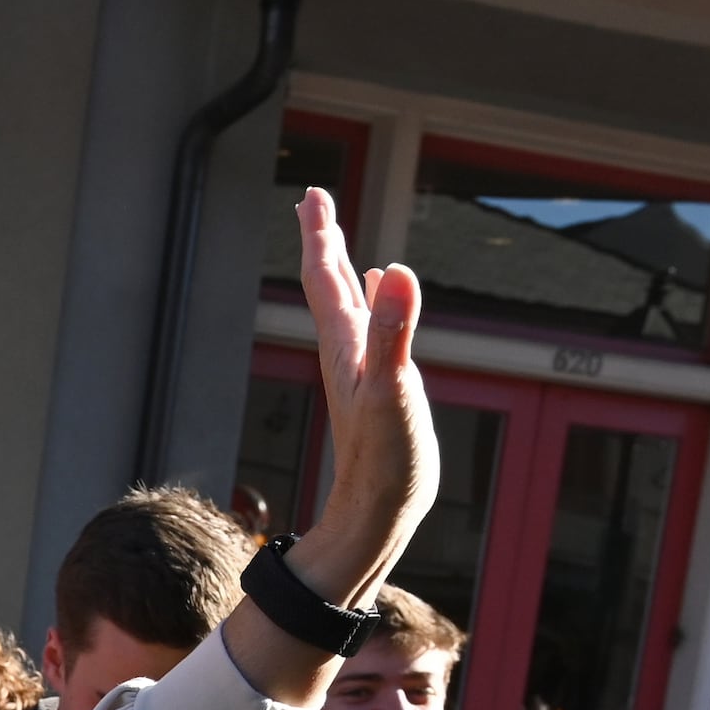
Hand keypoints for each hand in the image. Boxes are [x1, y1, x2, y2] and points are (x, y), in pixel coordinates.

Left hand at [283, 189, 435, 608]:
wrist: (378, 515)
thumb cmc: (384, 462)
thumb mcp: (394, 392)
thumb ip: (393, 332)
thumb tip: (396, 272)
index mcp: (346, 347)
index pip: (327, 280)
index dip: (321, 235)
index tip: (313, 194)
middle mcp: (349, 354)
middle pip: (330, 286)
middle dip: (324, 241)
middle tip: (315, 199)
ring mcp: (364, 371)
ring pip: (349, 307)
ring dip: (345, 270)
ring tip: (340, 240)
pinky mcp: (381, 389)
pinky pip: (374, 332)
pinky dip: (375, 304)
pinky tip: (381, 292)